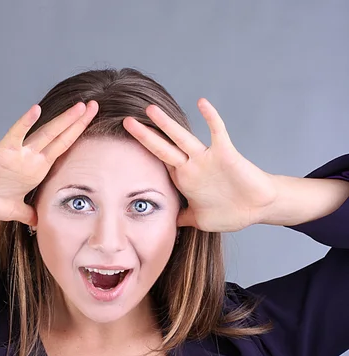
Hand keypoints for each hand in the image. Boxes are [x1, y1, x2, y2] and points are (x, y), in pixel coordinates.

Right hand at [0, 100, 98, 225]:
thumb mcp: (12, 211)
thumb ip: (28, 213)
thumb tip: (39, 222)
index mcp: (35, 171)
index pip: (61, 151)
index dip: (77, 139)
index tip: (92, 127)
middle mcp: (30, 160)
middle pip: (59, 138)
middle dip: (77, 123)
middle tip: (95, 105)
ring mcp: (18, 154)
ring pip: (44, 134)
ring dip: (62, 120)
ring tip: (79, 106)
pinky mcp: (1, 152)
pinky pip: (15, 135)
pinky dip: (25, 123)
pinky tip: (36, 110)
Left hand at [122, 98, 276, 231]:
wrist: (258, 207)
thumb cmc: (231, 213)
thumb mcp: (200, 219)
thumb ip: (182, 218)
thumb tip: (167, 223)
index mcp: (184, 180)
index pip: (159, 164)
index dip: (143, 155)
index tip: (125, 146)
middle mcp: (192, 166)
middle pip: (163, 148)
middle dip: (144, 136)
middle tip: (126, 122)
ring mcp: (207, 159)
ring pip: (182, 139)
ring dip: (167, 125)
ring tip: (150, 110)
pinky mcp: (225, 154)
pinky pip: (217, 132)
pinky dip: (211, 118)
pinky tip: (202, 103)